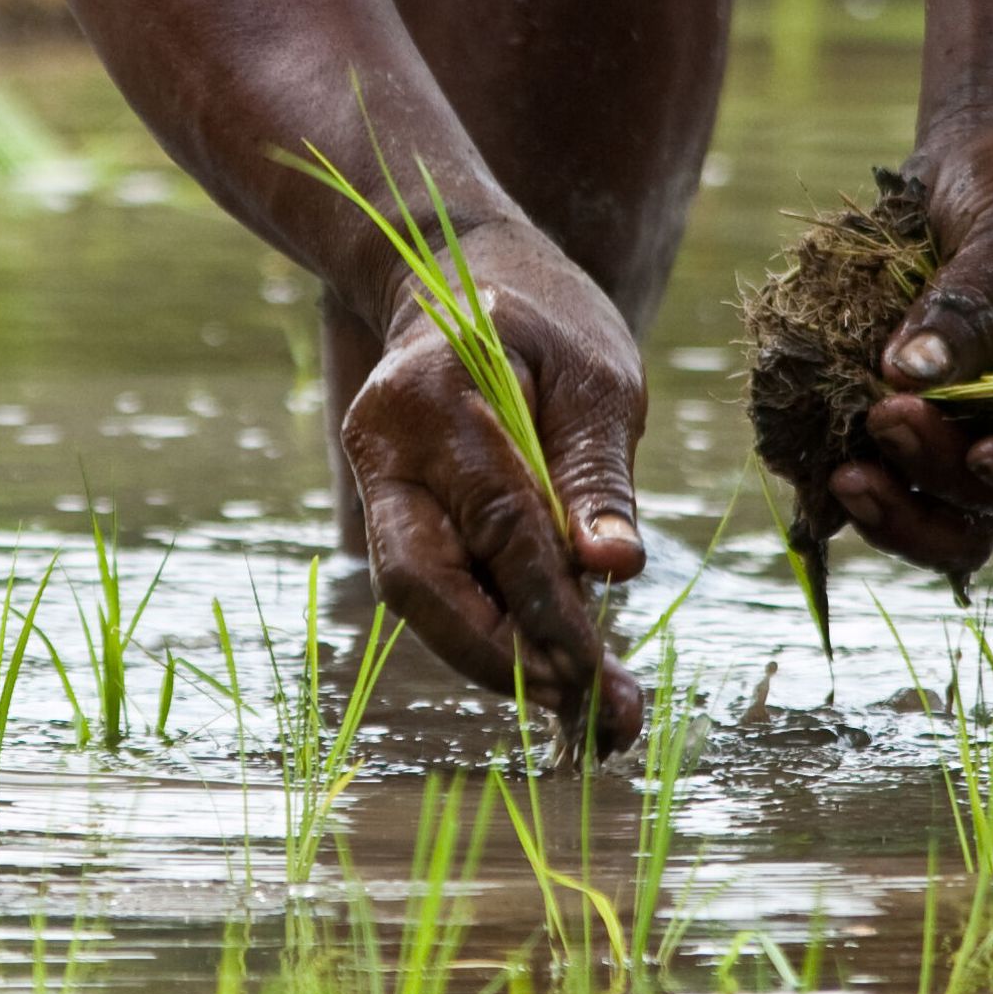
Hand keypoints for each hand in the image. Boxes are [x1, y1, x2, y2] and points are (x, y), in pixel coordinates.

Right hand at [341, 220, 647, 753]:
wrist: (460, 274)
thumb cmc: (545, 318)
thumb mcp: (596, 377)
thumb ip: (597, 474)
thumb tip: (615, 571)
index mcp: (435, 398)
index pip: (497, 523)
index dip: (548, 610)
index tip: (602, 677)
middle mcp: (386, 447)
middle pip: (423, 585)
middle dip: (505, 661)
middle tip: (593, 718)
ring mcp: (377, 479)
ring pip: (423, 597)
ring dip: (503, 660)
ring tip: (593, 711)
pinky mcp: (391, 506)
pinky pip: (437, 582)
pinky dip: (494, 626)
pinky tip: (560, 661)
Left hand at [828, 120, 992, 584]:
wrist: (987, 157)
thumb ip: (972, 308)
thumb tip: (910, 373)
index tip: (985, 453)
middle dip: (940, 475)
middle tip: (889, 416)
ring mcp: (966, 433)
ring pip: (938, 513)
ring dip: (894, 509)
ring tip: (845, 473)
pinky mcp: (907, 421)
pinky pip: (882, 476)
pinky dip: (851, 482)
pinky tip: (816, 457)